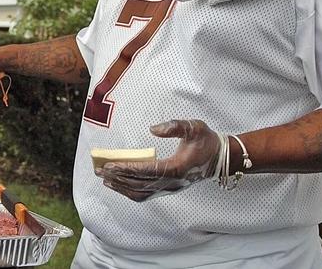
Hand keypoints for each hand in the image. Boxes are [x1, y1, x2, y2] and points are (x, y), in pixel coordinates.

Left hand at [96, 119, 220, 201]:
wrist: (221, 158)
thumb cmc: (206, 141)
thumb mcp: (194, 127)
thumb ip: (174, 126)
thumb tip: (153, 129)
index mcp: (176, 168)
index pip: (146, 170)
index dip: (127, 169)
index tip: (110, 166)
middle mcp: (172, 182)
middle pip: (139, 184)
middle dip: (118, 178)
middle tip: (100, 170)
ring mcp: (171, 188)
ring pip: (141, 193)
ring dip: (122, 187)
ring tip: (105, 179)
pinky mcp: (169, 189)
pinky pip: (147, 194)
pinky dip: (131, 191)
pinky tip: (120, 186)